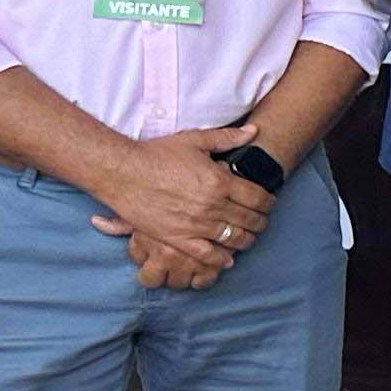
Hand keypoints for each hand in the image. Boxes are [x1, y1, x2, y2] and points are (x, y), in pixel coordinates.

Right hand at [88, 125, 274, 281]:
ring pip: (234, 239)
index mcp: (220, 181)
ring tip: (247, 238)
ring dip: (246, 241)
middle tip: (261, 222)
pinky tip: (227, 259)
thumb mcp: (194, 140)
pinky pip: (207, 255)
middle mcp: (212, 205)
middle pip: (250, 220)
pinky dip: (221, 259)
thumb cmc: (156, 154)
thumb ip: (226, 138)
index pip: (258, 198)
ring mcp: (195, 224)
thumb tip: (253, 131)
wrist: (121, 172)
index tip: (268, 204)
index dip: (268, 203)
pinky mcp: (177, 238)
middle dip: (260, 222)